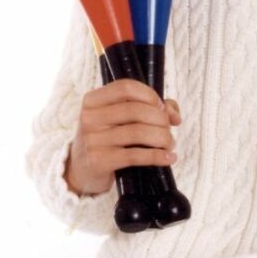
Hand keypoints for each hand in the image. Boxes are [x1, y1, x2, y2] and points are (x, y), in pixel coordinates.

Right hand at [64, 79, 181, 195]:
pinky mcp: (99, 161)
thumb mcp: (119, 119)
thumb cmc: (107, 139)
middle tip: (168, 130)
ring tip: (169, 144)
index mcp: (93, 100)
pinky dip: (157, 156)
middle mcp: (90, 117)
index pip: (126, 88)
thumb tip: (173, 114)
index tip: (162, 108)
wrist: (82, 170)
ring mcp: (92, 140)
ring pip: (138, 132)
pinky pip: (135, 156)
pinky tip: (168, 158)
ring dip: (162, 138)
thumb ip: (149, 107)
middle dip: (161, 120)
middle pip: (136, 110)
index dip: (150, 95)